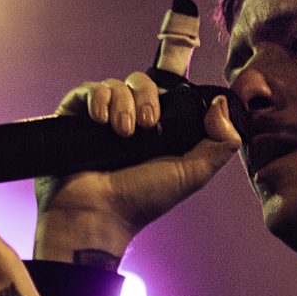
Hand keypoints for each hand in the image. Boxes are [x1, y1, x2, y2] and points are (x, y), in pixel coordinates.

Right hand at [34, 72, 241, 258]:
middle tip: (145, 124)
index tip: (168, 103)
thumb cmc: (143, 200)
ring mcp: (102, 118)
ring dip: (122, 104)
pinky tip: (100, 121)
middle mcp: (129, 120)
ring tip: (122, 132)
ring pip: (116, 85)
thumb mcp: (193, 173)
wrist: (97, 213)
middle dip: (146, 97)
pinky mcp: (75, 117)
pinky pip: (88, 89)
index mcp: (158, 130)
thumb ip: (221, 143)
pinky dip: (97, 99)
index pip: (166, 91)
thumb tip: (221, 104)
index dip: (169, 87)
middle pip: (141, 82)